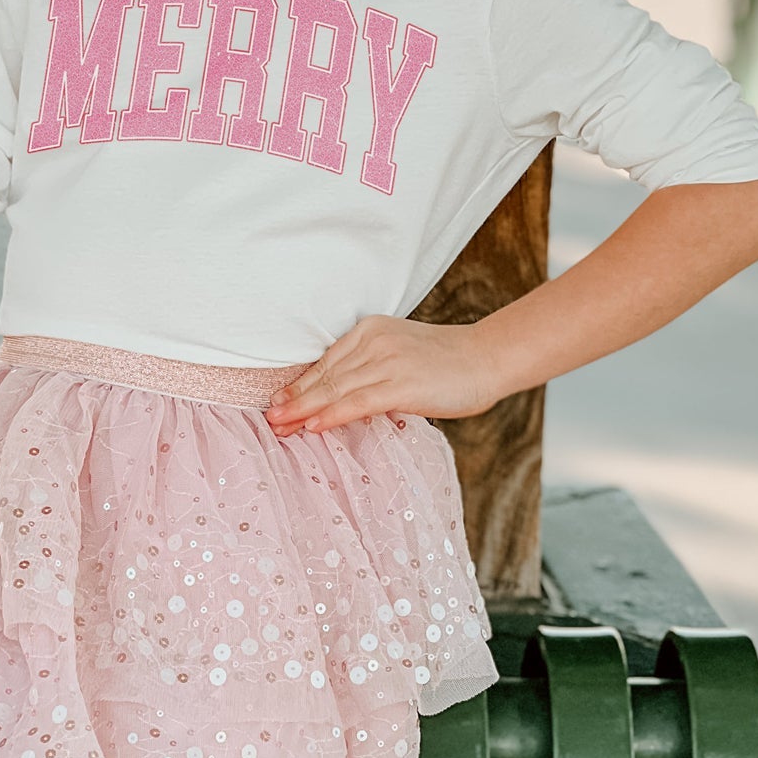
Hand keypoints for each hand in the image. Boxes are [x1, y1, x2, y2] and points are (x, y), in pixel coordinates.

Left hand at [264, 315, 499, 435]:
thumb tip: (344, 398)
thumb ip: (373, 369)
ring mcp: (387, 362)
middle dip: (294, 399)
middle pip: (325, 376)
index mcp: (370, 330)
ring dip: (303, 411)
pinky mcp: (401, 384)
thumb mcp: (402, 354)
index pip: (326, 361)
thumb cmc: (449, 362)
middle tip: (269, 419)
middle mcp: (374, 342)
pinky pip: (357, 403)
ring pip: (335, 389)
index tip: (278, 402)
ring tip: (280, 427)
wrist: (488, 357)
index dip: (300, 384)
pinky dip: (331, 415)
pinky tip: (312, 427)